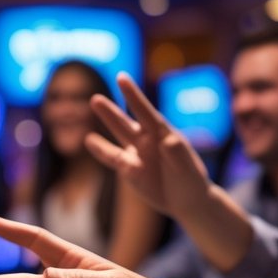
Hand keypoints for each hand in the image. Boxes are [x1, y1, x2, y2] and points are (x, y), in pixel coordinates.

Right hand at [85, 73, 211, 217]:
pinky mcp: (128, 170)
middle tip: (95, 99)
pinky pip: (113, 160)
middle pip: (125, 124)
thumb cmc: (190, 179)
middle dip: (110, 113)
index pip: (145, 112)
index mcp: (162, 133)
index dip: (133, 95)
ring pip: (115, 140)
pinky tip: (91, 142)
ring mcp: (136, 155)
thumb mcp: (187, 167)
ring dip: (102, 133)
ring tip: (87, 132)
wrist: (186, 200)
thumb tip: (168, 140)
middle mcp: (146, 140)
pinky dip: (103, 153)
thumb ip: (178, 152)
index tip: (121, 78)